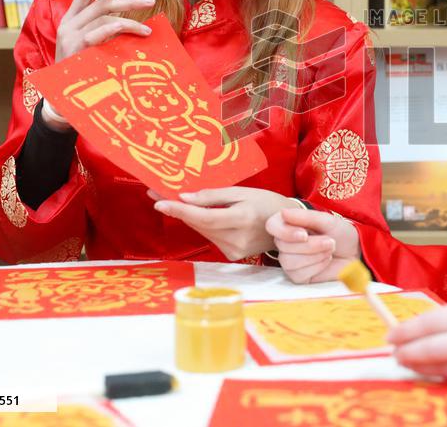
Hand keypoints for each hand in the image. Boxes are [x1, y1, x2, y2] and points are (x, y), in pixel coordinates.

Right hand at [55, 0, 154, 63]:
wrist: (60, 91)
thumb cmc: (80, 68)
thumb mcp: (89, 43)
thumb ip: (102, 28)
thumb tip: (128, 19)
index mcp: (70, 18)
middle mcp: (68, 24)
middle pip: (101, 2)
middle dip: (129, 1)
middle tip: (150, 1)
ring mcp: (70, 36)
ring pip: (103, 16)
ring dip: (130, 21)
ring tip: (146, 30)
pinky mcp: (75, 48)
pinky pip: (97, 33)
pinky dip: (114, 28)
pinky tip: (129, 29)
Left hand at [150, 186, 300, 259]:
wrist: (288, 225)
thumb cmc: (267, 202)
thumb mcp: (243, 192)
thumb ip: (213, 196)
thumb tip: (184, 198)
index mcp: (242, 218)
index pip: (204, 217)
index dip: (180, 210)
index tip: (159, 202)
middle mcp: (237, 238)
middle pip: (199, 225)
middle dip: (178, 210)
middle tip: (158, 194)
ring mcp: (234, 250)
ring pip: (203, 231)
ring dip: (189, 217)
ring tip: (173, 202)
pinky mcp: (232, 255)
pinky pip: (210, 237)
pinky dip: (203, 226)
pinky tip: (200, 215)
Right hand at [265, 208, 360, 283]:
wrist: (355, 252)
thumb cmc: (340, 233)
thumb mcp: (327, 221)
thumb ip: (305, 217)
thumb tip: (283, 213)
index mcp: (289, 225)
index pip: (272, 226)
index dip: (285, 232)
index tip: (304, 234)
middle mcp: (286, 243)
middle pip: (283, 246)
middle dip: (310, 245)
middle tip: (330, 241)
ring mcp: (290, 261)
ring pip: (289, 261)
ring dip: (314, 256)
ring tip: (330, 249)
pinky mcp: (298, 276)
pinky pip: (298, 274)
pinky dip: (316, 267)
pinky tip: (326, 260)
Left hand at [388, 298, 446, 390]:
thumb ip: (444, 320)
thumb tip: (406, 332)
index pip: (434, 321)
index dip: (408, 330)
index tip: (391, 336)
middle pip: (435, 348)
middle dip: (409, 352)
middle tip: (395, 353)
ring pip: (442, 368)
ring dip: (419, 367)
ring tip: (407, 362)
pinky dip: (439, 375)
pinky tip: (429, 370)